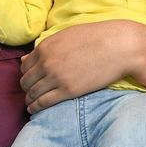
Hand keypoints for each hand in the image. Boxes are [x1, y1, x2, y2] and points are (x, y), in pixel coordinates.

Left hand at [20, 21, 139, 112]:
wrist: (120, 46)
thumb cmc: (97, 38)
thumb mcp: (66, 36)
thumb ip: (45, 47)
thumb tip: (25, 58)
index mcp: (46, 47)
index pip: (25, 66)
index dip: (27, 74)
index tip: (31, 79)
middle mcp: (47, 62)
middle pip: (26, 81)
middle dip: (27, 87)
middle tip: (31, 92)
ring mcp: (57, 77)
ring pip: (32, 93)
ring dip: (30, 99)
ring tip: (31, 103)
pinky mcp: (68, 91)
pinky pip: (44, 102)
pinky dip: (36, 107)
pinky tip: (34, 110)